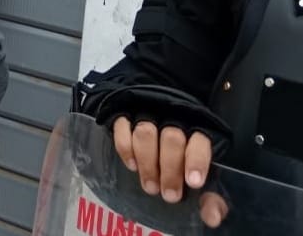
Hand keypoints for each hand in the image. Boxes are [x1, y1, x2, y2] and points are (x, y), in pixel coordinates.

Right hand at [112, 117, 226, 226]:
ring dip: (147, 162)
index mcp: (198, 132)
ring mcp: (147, 115)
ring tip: (150, 187)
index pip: (199, 142)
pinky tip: (132, 166)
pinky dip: (125, 148)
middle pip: (172, 138)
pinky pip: (122, 127)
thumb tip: (212, 217)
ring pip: (145, 132)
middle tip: (169, 195)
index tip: (193, 183)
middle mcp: (173, 120)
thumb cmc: (184, 164)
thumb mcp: (202, 181)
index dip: (196, 161)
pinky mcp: (124, 116)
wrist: (156, 138)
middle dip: (170, 169)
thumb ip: (212, 200)